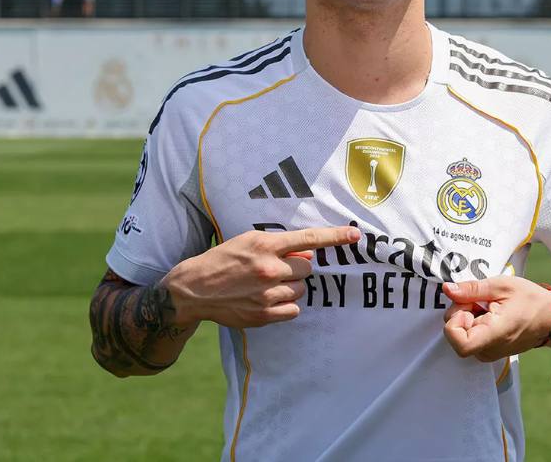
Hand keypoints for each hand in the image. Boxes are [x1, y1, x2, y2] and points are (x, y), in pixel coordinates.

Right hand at [161, 226, 358, 328]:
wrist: (195, 289)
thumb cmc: (223, 260)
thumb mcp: (248, 241)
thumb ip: (277, 245)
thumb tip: (306, 252)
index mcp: (265, 246)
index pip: (308, 239)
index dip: (335, 237)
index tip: (356, 235)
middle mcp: (269, 269)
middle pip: (307, 268)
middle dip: (296, 268)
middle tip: (274, 269)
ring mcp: (267, 294)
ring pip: (300, 290)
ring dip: (289, 287)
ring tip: (264, 285)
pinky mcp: (264, 315)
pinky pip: (294, 310)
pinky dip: (285, 306)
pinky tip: (265, 300)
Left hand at [442, 277, 550, 361]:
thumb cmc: (530, 299)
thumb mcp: (501, 285)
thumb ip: (472, 289)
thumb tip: (447, 289)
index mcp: (495, 334)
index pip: (460, 343)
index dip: (454, 322)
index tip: (467, 307)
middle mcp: (490, 350)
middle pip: (456, 334)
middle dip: (461, 311)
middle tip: (480, 299)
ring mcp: (490, 354)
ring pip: (461, 335)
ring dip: (468, 317)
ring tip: (488, 306)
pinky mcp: (489, 352)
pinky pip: (470, 338)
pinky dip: (474, 323)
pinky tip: (489, 314)